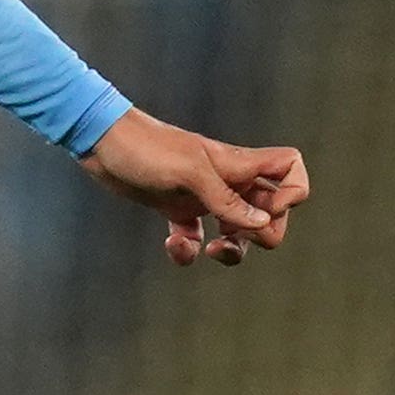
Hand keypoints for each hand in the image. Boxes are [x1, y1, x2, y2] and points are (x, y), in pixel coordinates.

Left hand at [77, 108, 309, 267]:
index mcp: (238, 165)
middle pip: (270, 211)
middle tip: (238, 237)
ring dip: (232, 250)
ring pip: (237, 231)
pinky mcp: (176, 209)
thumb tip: (262, 225)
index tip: (270, 208)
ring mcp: (202, 196)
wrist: (101, 143)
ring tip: (209, 251)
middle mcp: (227, 181)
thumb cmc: (147, 150)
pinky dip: (189, 250)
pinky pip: (196, 238)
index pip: (290, 168)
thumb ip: (226, 200)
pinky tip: (173, 245)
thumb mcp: (189, 174)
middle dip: (264, 232)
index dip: (293, 191)